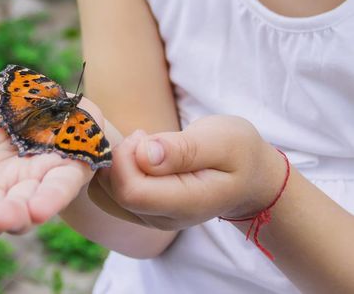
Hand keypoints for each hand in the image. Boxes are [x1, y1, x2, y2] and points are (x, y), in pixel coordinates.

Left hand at [91, 115, 286, 229]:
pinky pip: (109, 193)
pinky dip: (114, 169)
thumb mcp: (223, 141)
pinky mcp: (140, 210)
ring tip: (143, 144)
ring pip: (105, 194)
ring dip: (114, 163)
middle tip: (144, 136)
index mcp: (185, 204)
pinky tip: (137, 154)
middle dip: (117, 157)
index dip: (124, 160)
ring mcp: (149, 218)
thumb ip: (184, 149)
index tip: (143, 136)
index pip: (131, 192)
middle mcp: (162, 219)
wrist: (249, 179)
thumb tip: (144, 154)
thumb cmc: (239, 154)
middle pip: (113, 193)